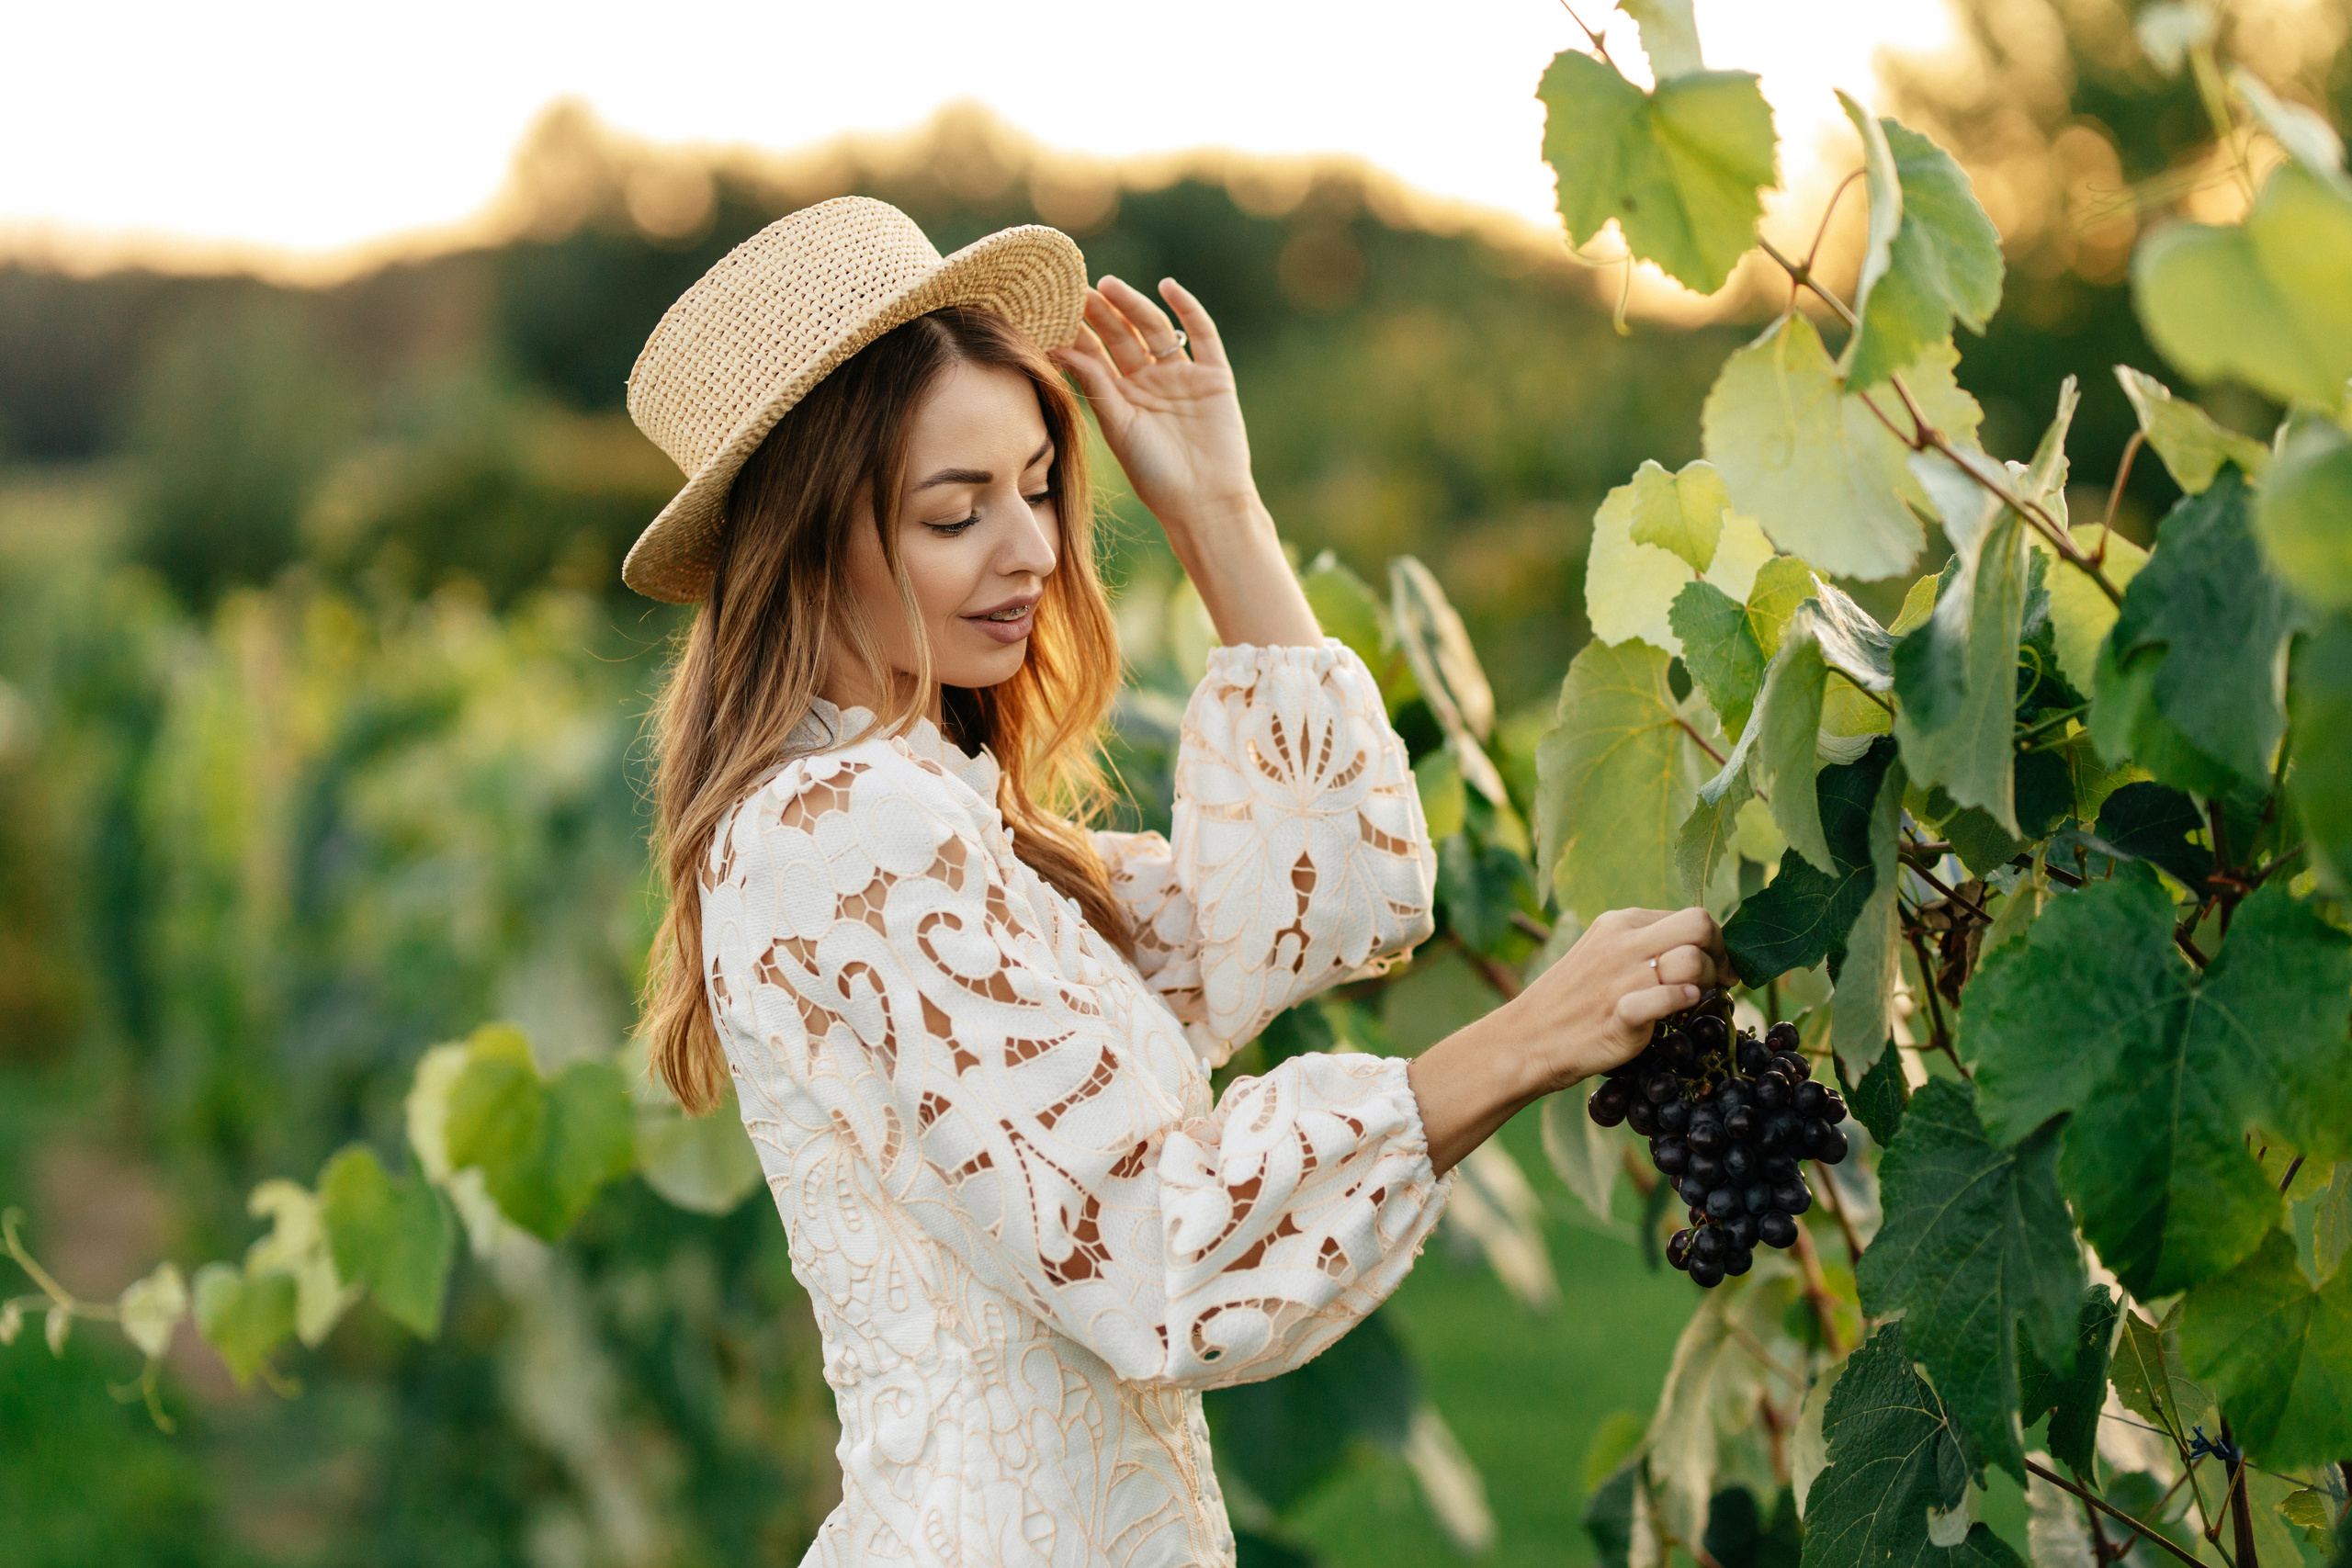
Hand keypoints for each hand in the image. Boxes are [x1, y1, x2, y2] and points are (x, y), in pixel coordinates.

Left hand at [1050, 277, 1256, 537]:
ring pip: (1155, 330)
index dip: (1078, 331)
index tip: (1054, 309)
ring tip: (1109, 285)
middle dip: (1101, 313)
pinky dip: (1187, 309)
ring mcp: (1183, 377)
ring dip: (1133, 305)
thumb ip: (1096, 385)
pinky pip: (1202, 334)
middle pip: (1123, 336)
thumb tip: (1061, 348)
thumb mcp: (1118, 427)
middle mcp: (1150, 382)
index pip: (1096, 354)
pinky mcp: (1214, 376)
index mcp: (1122, 397)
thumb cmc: (1155, 474)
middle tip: (1076, 288)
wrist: (1204, 500)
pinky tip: (1168, 287)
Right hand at [1511, 907, 1734, 1093]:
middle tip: (1719, 981)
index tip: (1718, 969)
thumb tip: (1701, 947)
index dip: (1716, 943)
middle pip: (1700, 925)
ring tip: (1696, 1001)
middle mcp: (1623, 943)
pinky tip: (1680, 1009)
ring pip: (1693, 961)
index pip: (1692, 915)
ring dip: (1707, 984)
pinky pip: (1671, 997)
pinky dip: (1684, 1002)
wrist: (1527, 1039)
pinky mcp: (1621, 1014)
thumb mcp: (1605, 955)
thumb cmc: (1574, 1002)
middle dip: (1720, 954)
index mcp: (1620, 923)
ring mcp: (1622, 978)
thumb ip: (1645, 945)